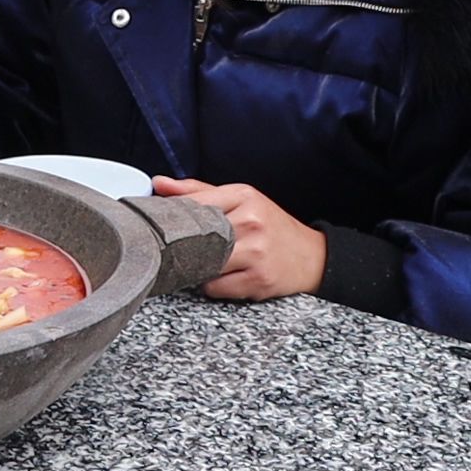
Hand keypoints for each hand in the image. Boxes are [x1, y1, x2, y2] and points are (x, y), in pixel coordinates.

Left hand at [151, 176, 325, 300]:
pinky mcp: (259, 280)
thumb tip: (158, 184)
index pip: (193, 203)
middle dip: (180, 243)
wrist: (312, 257)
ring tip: (201, 261)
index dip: (171, 215)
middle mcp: (251, 222)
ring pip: (203, 262)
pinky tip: (219, 276)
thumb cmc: (270, 226)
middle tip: (173, 247)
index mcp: (244, 196)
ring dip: (195, 266)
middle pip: (195, 234)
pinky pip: (215, 287)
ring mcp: (256, 252)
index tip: (158, 223)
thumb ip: (198, 192)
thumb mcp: (240, 200)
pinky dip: (210, 285)